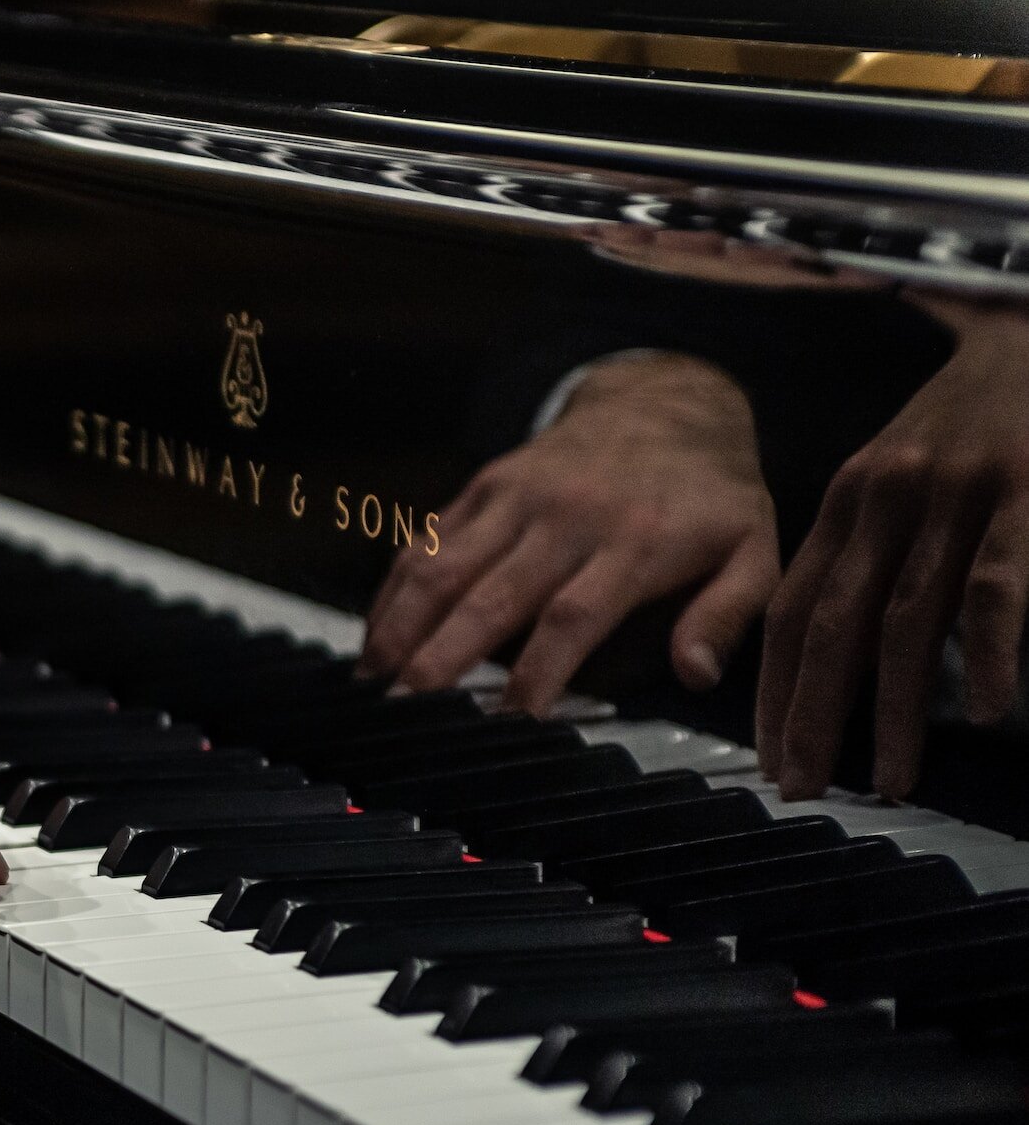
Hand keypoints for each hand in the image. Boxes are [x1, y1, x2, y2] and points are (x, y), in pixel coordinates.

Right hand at [358, 350, 778, 713]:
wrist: (667, 402)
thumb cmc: (710, 497)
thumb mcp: (752, 551)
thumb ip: (726, 614)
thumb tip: (694, 673)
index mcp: (636, 542)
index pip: (572, 616)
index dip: (536, 673)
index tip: (508, 722)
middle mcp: (569, 516)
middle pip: (493, 594)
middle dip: (445, 656)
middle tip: (410, 711)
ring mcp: (519, 495)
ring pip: (446, 565)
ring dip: (403, 625)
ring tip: (374, 681)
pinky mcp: (486, 485)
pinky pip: (429, 540)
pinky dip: (395, 591)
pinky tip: (375, 638)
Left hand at [760, 295, 1028, 800]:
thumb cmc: (980, 423)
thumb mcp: (903, 479)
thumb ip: (871, 555)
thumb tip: (845, 657)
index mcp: (847, 502)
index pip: (792, 612)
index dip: (774, 689)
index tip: (767, 755)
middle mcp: (884, 499)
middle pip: (831, 626)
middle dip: (809, 714)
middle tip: (799, 787)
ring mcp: (954, 494)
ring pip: (906, 618)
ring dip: (892, 708)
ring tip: (891, 777)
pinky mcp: (1022, 487)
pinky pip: (997, 584)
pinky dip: (988, 651)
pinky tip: (980, 710)